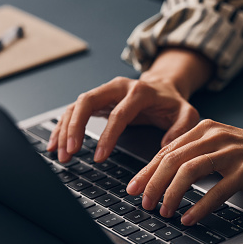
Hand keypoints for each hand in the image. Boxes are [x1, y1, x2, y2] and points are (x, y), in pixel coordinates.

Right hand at [47, 76, 199, 162]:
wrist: (164, 86)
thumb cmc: (173, 103)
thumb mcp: (187, 114)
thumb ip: (181, 128)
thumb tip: (166, 146)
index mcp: (139, 91)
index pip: (119, 114)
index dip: (107, 136)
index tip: (99, 157)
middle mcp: (118, 87)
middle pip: (88, 101)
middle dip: (75, 127)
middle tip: (70, 152)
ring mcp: (105, 92)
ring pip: (77, 105)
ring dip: (65, 129)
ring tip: (61, 154)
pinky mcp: (97, 100)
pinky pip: (74, 110)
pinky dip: (63, 126)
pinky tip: (56, 143)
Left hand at [126, 120, 242, 225]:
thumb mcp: (218, 145)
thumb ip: (192, 154)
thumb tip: (160, 174)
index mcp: (203, 130)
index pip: (166, 151)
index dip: (146, 171)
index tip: (133, 188)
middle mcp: (214, 137)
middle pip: (172, 160)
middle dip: (153, 184)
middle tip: (144, 203)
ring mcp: (230, 153)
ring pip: (189, 172)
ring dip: (172, 194)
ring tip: (164, 211)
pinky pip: (216, 190)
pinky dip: (199, 206)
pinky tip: (189, 218)